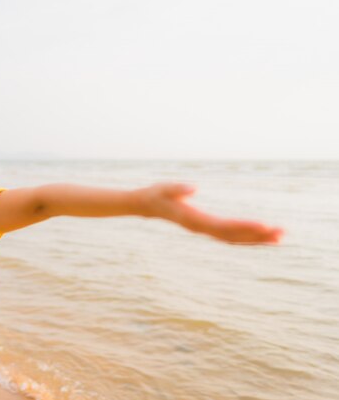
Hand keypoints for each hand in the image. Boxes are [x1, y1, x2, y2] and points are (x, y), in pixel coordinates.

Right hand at [141, 182, 283, 244]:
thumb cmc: (156, 193)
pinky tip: (262, 236)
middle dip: (257, 236)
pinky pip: (230, 236)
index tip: (263, 225)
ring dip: (256, 240)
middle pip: (233, 236)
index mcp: (193, 220)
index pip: (223, 226)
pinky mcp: (207, 228)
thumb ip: (178, 188)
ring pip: (234, 239)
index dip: (244, 226)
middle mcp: (201, 229)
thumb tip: (194, 188)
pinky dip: (247, 237)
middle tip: (281, 233)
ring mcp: (205, 230)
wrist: (147, 205)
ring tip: (280, 237)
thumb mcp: (164, 188)